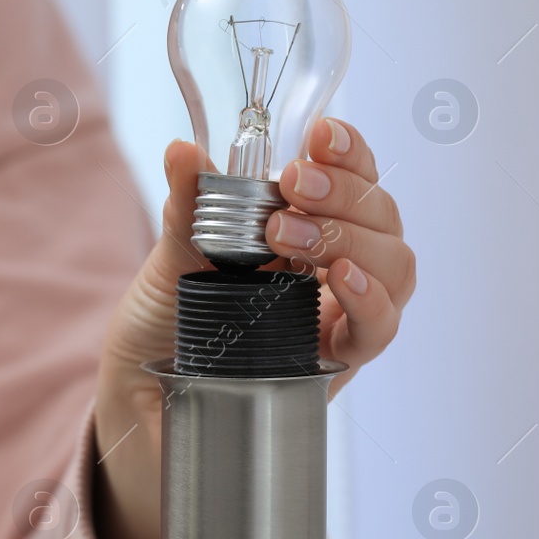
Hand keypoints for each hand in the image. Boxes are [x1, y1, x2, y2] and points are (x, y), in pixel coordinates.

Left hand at [92, 118, 412, 538]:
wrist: (143, 406)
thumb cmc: (165, 326)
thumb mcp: (170, 261)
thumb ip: (189, 209)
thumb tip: (185, 149)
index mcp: (303, 226)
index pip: (352, 176)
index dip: (349, 150)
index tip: (321, 132)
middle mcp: (333, 266)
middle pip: (381, 215)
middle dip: (346, 191)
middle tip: (293, 186)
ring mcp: (341, 315)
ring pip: (395, 265)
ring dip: (353, 238)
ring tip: (293, 234)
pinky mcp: (338, 365)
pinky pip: (379, 329)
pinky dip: (368, 299)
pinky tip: (336, 281)